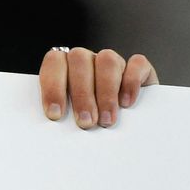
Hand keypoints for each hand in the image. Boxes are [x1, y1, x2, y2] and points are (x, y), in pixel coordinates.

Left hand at [39, 46, 157, 129]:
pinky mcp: (139, 68)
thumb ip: (60, 115)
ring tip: (106, 120)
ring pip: (107, 60)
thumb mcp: (69, 119)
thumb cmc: (88, 123)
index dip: (53, 85)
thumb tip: (50, 125)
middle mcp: (88, 60)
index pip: (54, 61)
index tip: (55, 114)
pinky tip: (126, 104)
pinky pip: (136, 64)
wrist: (128, 130)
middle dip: (81, 94)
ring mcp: (113, 61)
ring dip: (105, 92)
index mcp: (65, 66)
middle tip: (85, 122)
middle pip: (80, 60)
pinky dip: (131, 83)